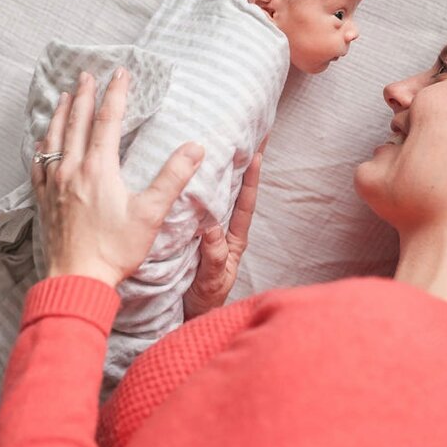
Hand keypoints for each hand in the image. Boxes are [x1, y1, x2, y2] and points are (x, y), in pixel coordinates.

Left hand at [32, 69, 204, 287]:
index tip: (121, 73)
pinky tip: (44, 142)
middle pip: (78, 123)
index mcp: (99, 168)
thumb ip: (173, 177)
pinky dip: (43, 146)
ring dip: (61, 115)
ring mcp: (54, 185)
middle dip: (85, 96)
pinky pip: (40, 164)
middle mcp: (72, 170)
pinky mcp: (45, 201)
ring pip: (54, 139)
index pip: (109, 120)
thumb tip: (195, 148)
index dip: (116, 94)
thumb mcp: (151, 213)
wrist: (77, 280)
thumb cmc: (115, 249)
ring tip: (65, 97)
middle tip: (88, 75)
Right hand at [183, 148, 262, 318]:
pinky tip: (194, 167)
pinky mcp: (193, 232)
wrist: (187, 315)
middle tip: (247, 132)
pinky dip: (200, 184)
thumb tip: (213, 227)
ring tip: (223, 140)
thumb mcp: (211, 281)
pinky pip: (199, 204)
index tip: (258, 152)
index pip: (245, 203)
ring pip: (218, 194)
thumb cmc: (204, 300)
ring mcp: (210, 230)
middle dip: (242, 163)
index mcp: (234, 239)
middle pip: (236, 190)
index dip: (252, 178)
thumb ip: (214, 257)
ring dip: (222, 169)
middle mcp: (224, 230)